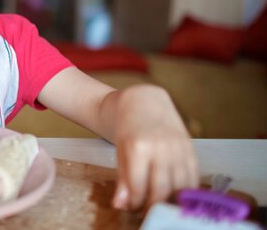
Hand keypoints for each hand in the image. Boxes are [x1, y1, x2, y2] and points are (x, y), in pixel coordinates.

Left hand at [111, 86, 199, 210]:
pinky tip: (175, 194)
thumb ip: (122, 179)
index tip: (131, 208)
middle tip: (145, 210)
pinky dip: (186, 191)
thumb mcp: (119, 152)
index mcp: (138, 147)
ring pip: (180, 187)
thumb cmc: (127, 127)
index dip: (134, 204)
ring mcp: (178, 147)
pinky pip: (193, 176)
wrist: (143, 101)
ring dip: (170, 201)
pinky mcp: (190, 147)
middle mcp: (161, 147)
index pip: (139, 188)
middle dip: (152, 206)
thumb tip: (120, 205)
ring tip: (159, 204)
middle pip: (162, 191)